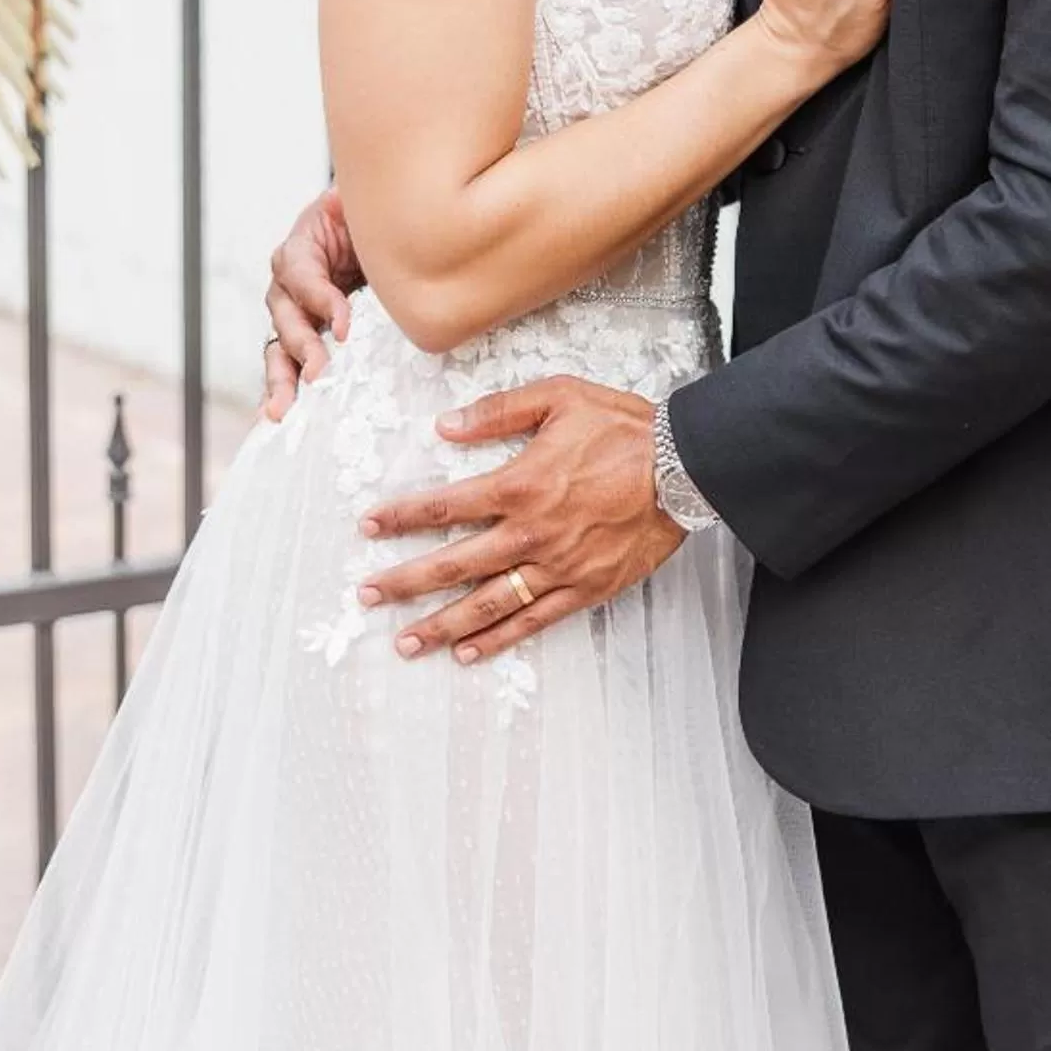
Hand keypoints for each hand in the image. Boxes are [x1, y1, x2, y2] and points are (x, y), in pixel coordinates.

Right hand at [262, 186, 363, 418]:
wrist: (363, 240)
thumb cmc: (361, 225)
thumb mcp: (358, 215)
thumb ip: (351, 213)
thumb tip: (340, 199)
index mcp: (299, 250)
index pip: (303, 276)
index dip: (321, 300)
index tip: (345, 327)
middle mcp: (286, 285)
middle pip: (286, 316)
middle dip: (302, 346)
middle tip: (318, 372)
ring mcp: (290, 316)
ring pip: (279, 347)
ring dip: (281, 379)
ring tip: (281, 409)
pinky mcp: (300, 340)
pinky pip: (286, 366)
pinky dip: (281, 391)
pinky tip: (277, 416)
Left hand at [353, 377, 683, 659]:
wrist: (683, 468)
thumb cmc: (623, 429)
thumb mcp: (560, 397)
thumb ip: (499, 411)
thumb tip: (446, 426)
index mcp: (519, 485)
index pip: (444, 506)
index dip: (401, 517)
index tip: (368, 525)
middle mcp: (529, 533)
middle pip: (453, 565)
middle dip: (405, 582)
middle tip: (367, 596)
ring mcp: (556, 567)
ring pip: (486, 604)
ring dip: (442, 625)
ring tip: (405, 642)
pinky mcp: (583, 589)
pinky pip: (532, 621)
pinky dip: (498, 639)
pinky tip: (469, 652)